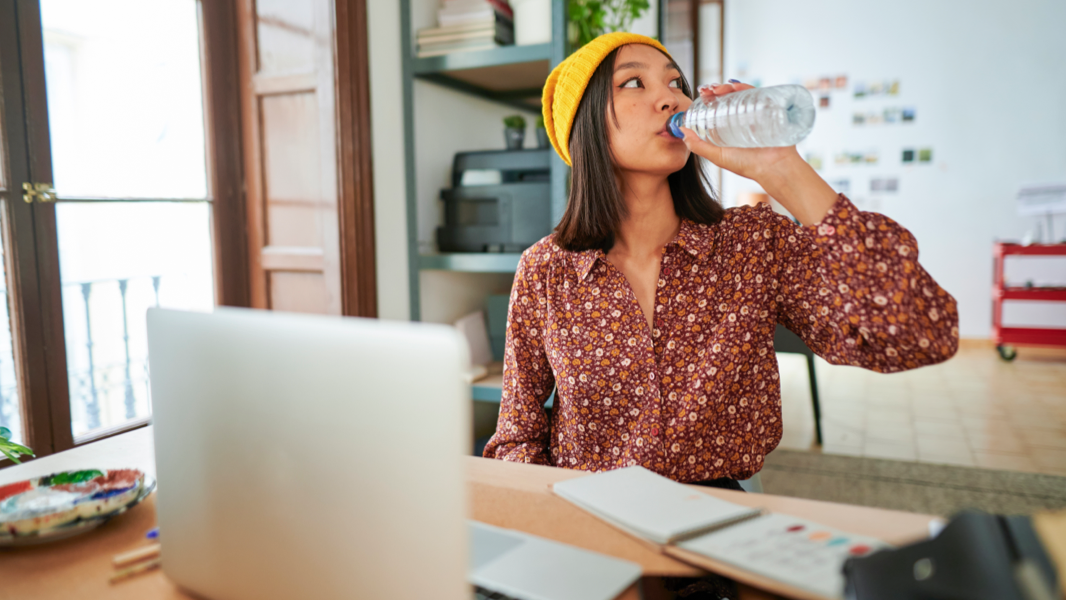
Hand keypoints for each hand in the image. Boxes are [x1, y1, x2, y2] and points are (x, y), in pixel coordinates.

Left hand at [679, 81, 802, 182]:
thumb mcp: (717, 156)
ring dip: (729, 86)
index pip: (720, 107)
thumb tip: (680, 131)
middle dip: (718, 90)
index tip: (701, 93)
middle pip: (730, 97)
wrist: (773, 168)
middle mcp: (744, 118)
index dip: (710, 98)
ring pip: (742, 93)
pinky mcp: (769, 109)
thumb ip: (698, 146)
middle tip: (707, 90)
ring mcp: (757, 112)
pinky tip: (735, 85)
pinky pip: (758, 93)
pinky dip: (746, 86)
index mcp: (732, 126)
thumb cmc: (747, 165)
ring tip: (718, 88)